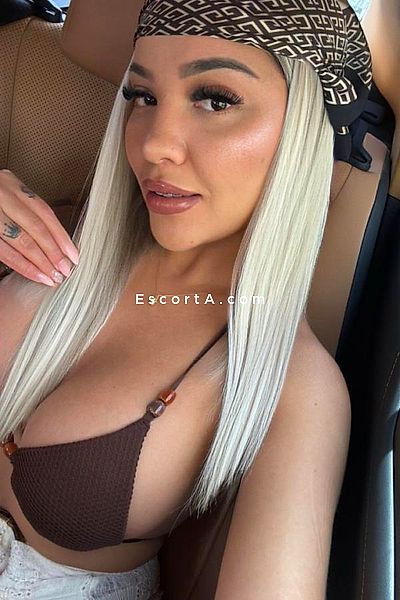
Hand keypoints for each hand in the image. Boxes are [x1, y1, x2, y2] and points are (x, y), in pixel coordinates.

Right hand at [0, 170, 79, 286]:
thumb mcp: (8, 195)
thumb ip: (27, 211)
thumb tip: (56, 242)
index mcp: (11, 184)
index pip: (44, 212)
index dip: (61, 235)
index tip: (74, 254)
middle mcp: (1, 195)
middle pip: (35, 227)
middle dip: (53, 252)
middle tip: (65, 269)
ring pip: (21, 240)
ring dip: (39, 262)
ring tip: (52, 277)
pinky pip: (3, 251)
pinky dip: (21, 265)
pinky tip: (34, 274)